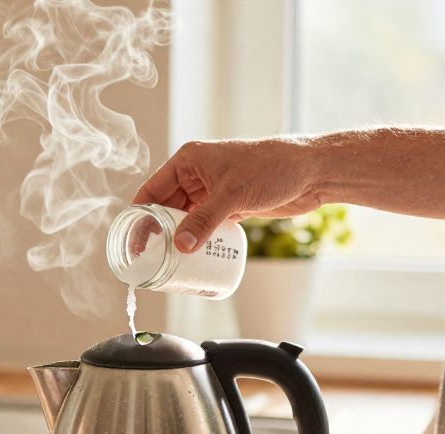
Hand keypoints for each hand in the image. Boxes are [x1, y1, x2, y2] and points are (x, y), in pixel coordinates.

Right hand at [134, 138, 322, 251]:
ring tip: (167, 262)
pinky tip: (191, 256)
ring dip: (177, 238)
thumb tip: (180, 247)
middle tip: (149, 258)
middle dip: (156, 231)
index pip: (152, 190)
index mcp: (188, 161)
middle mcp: (196, 175)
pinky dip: (196, 239)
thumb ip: (204, 221)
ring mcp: (213, 191)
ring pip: (184, 218)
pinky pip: (203, 225)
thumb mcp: (232, 195)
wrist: (311, 171)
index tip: (133, 240)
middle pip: (165, 207)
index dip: (139, 215)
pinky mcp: (228, 206)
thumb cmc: (272, 168)